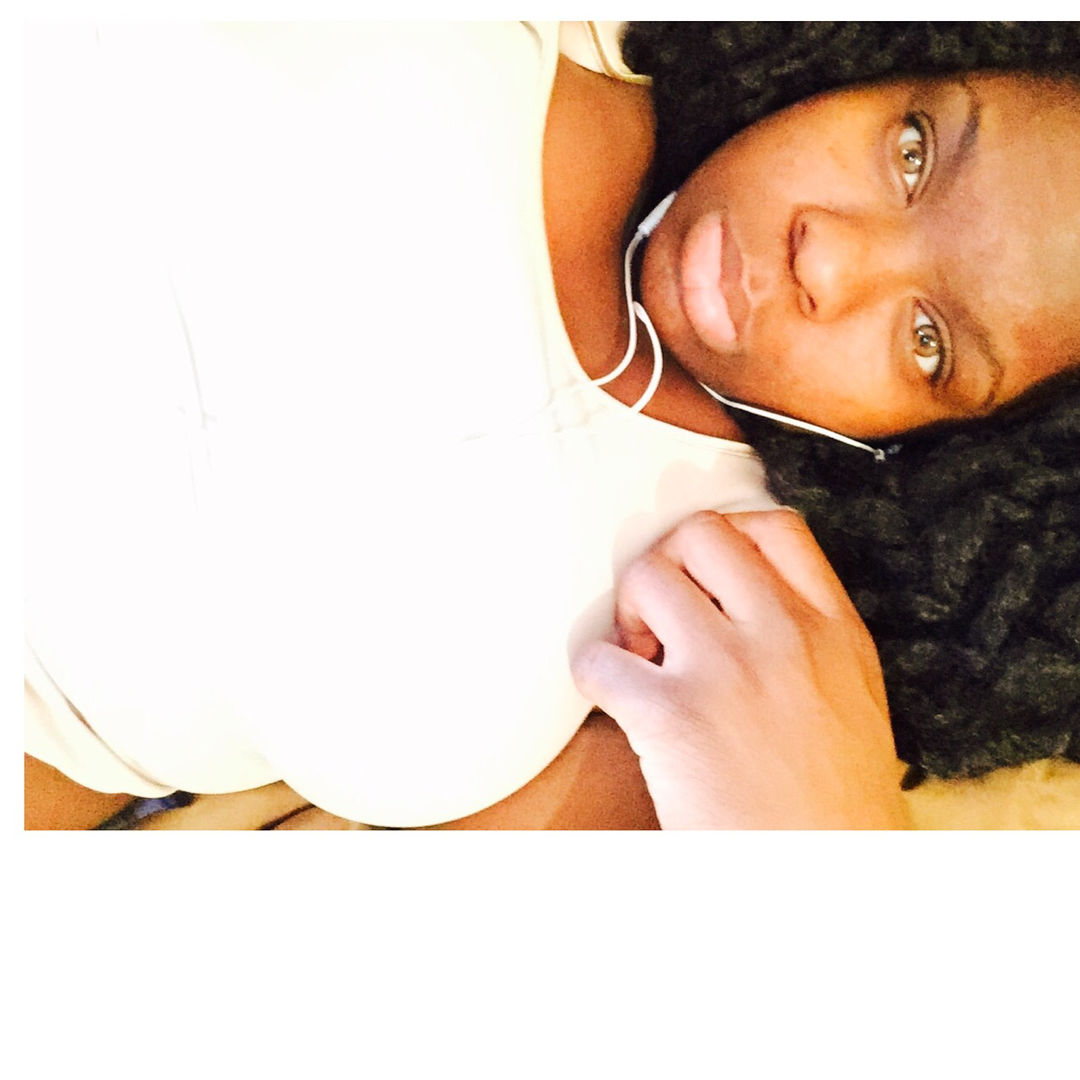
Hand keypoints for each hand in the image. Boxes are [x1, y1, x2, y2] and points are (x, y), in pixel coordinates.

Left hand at [571, 510, 909, 828]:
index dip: (729, 539)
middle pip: (701, 534)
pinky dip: (592, 673)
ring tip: (641, 660)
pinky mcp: (673, 715)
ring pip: (645, 577)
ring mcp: (728, 670)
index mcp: (834, 633)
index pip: (778, 528)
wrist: (826, 881)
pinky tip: (615, 701)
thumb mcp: (852, 703)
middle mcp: (783, 636)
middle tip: (662, 618)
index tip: (705, 575)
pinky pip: (598, 658)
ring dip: (627, 614)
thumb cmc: (834, 810)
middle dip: (668, 564)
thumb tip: (750, 601)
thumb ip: (812, 642)